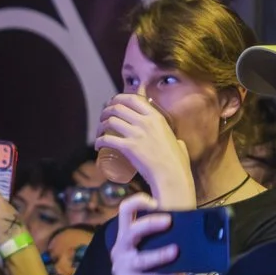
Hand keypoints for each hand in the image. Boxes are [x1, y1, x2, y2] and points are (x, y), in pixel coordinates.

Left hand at [97, 93, 194, 208]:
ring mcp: (137, 134)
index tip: (112, 104)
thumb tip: (178, 143)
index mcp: (156, 117)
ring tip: (99, 133)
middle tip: (103, 119)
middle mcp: (145, 122)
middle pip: (118, 108)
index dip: (118, 99)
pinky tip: (97, 146)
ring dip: (100, 125)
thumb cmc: (177, 164)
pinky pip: (107, 139)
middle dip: (106, 111)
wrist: (172, 176)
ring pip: (110, 121)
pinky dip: (98, 141)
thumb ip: (177, 141)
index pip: (132, 98)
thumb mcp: (178, 143)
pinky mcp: (129, 147)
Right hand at [110, 195, 182, 274]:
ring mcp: (122, 267)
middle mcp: (120, 248)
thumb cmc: (143, 270)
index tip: (155, 203)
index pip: (124, 211)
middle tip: (169, 221)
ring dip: (160, 254)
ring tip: (176, 251)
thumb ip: (156, 238)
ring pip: (141, 258)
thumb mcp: (144, 250)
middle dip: (150, 224)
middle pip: (131, 231)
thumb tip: (185, 225)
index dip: (137, 202)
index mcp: (124, 236)